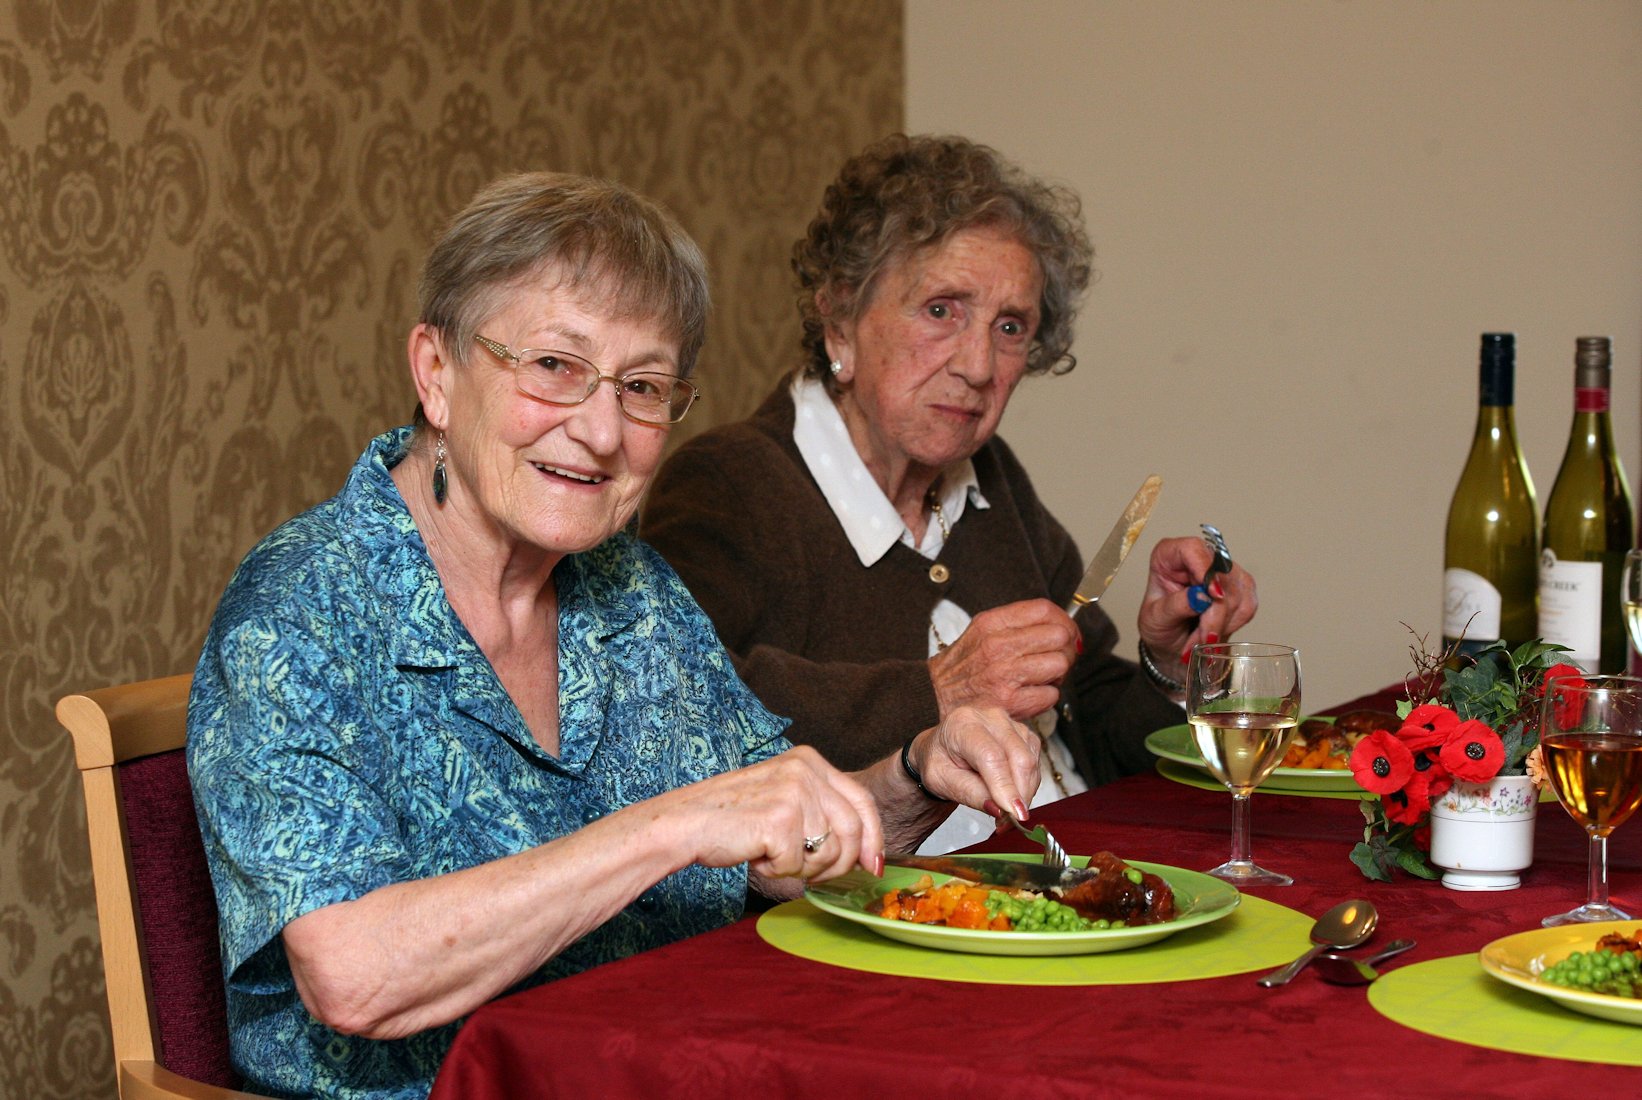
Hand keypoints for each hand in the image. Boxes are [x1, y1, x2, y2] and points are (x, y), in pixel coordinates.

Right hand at [665, 746, 883, 882]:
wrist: (687, 821)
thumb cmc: (733, 816)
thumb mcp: (785, 796)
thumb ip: (822, 811)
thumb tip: (865, 851)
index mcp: (809, 761)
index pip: (862, 801)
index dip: (873, 838)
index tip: (873, 865)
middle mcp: (805, 771)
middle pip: (852, 831)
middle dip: (839, 864)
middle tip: (813, 874)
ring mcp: (794, 793)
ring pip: (829, 853)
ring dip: (803, 868)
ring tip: (773, 854)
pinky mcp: (780, 820)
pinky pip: (798, 865)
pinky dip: (777, 870)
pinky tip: (757, 854)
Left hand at [906, 705, 1041, 818]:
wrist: (943, 748)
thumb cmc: (939, 761)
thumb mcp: (941, 781)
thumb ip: (970, 794)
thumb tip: (1000, 810)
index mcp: (963, 724)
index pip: (992, 756)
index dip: (1006, 787)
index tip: (1014, 814)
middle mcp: (990, 717)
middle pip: (1019, 758)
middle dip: (1019, 795)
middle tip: (1008, 822)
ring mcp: (1010, 723)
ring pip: (1031, 762)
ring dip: (1024, 792)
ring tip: (1004, 808)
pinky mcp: (1023, 733)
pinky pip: (1035, 763)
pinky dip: (1027, 784)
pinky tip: (1010, 792)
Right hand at [927, 600, 1078, 721]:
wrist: (934, 696)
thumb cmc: (963, 664)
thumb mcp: (981, 630)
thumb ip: (1015, 623)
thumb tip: (1059, 625)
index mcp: (992, 623)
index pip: (1044, 610)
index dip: (1063, 620)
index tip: (1066, 631)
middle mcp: (998, 646)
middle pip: (1058, 636)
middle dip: (1065, 647)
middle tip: (1059, 655)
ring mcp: (1004, 674)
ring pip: (1059, 664)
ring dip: (1058, 673)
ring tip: (1044, 676)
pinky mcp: (1009, 702)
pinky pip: (1051, 695)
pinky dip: (1047, 696)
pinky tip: (1033, 693)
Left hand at [1136, 535, 1258, 669]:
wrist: (1171, 642)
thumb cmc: (1158, 625)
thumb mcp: (1156, 619)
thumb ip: (1176, 606)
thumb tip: (1202, 596)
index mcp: (1169, 556)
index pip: (1192, 549)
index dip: (1205, 569)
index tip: (1213, 595)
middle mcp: (1198, 558)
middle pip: (1220, 576)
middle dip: (1214, 614)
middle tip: (1202, 638)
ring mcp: (1222, 571)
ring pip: (1237, 594)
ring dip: (1221, 624)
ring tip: (1201, 641)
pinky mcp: (1239, 588)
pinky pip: (1247, 606)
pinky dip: (1232, 625)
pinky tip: (1214, 634)